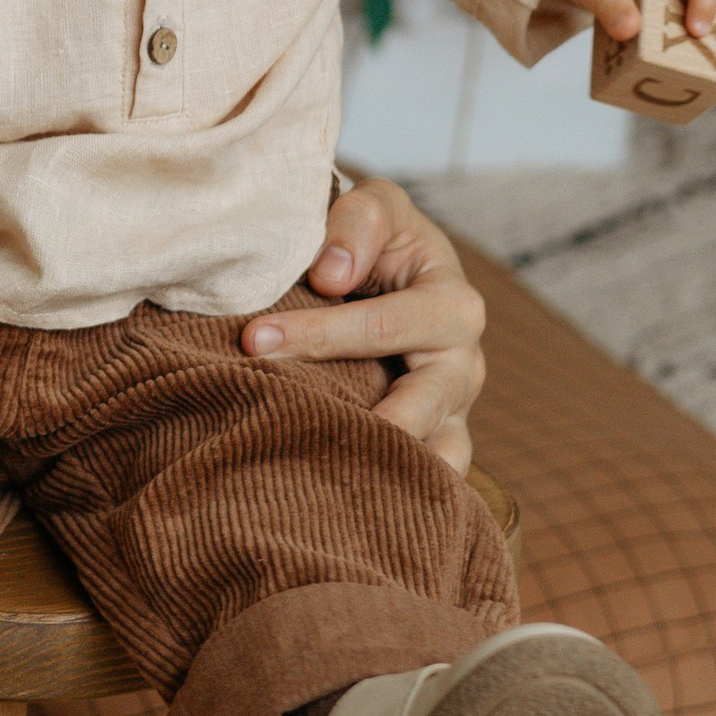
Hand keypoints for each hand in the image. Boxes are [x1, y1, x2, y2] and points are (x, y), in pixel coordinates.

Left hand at [242, 173, 485, 470]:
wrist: (391, 270)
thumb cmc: (376, 238)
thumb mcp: (375, 206)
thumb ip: (356, 223)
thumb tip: (331, 275)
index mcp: (453, 304)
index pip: (383, 326)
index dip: (318, 333)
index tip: (252, 341)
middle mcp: (464, 365)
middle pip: (418, 405)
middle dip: (353, 418)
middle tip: (288, 424)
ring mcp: (456, 413)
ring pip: (437, 459)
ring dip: (386, 473)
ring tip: (325, 485)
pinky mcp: (440, 444)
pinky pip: (434, 485)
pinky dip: (402, 499)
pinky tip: (346, 509)